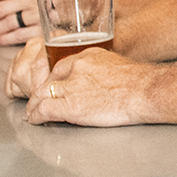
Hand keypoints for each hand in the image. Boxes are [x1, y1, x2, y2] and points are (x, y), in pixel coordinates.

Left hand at [21, 46, 151, 126]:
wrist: (145, 90)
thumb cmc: (140, 82)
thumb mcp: (117, 65)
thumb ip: (102, 71)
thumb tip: (101, 84)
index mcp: (88, 56)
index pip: (60, 66)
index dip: (52, 80)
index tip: (52, 87)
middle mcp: (76, 68)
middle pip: (48, 80)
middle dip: (40, 92)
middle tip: (36, 101)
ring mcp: (72, 86)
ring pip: (41, 94)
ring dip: (34, 105)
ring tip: (32, 113)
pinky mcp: (71, 105)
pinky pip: (44, 110)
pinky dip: (36, 116)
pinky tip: (35, 120)